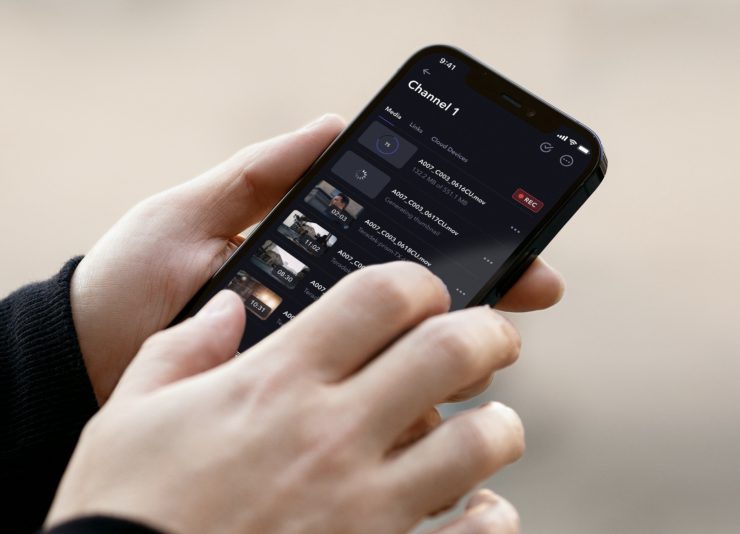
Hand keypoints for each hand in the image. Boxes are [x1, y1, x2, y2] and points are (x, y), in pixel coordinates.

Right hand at [48, 263, 523, 532]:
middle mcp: (332, 434)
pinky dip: (492, 515)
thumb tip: (226, 308)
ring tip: (489, 425)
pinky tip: (481, 507)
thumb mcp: (130, 414)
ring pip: (481, 441)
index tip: (425, 294)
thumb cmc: (123, 513)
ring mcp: (365, 505)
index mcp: (277, 382)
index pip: (380, 296)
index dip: (418, 282)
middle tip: (490, 336)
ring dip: (498, 426)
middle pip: (451, 351)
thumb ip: (182, 348)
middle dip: (488, 332)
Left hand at [70, 113, 563, 403]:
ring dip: (457, 362)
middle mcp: (323, 327)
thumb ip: (262, 172)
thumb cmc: (134, 278)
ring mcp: (314, 379)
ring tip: (487, 350)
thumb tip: (335, 123)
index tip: (518, 249)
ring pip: (405, 377)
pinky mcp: (297, 424)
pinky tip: (438, 411)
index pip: (399, 262)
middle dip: (483, 307)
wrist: (82, 355)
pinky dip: (409, 421)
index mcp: (312, 272)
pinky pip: (363, 428)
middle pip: (420, 320)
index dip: (463, 253)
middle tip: (525, 294)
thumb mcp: (192, 211)